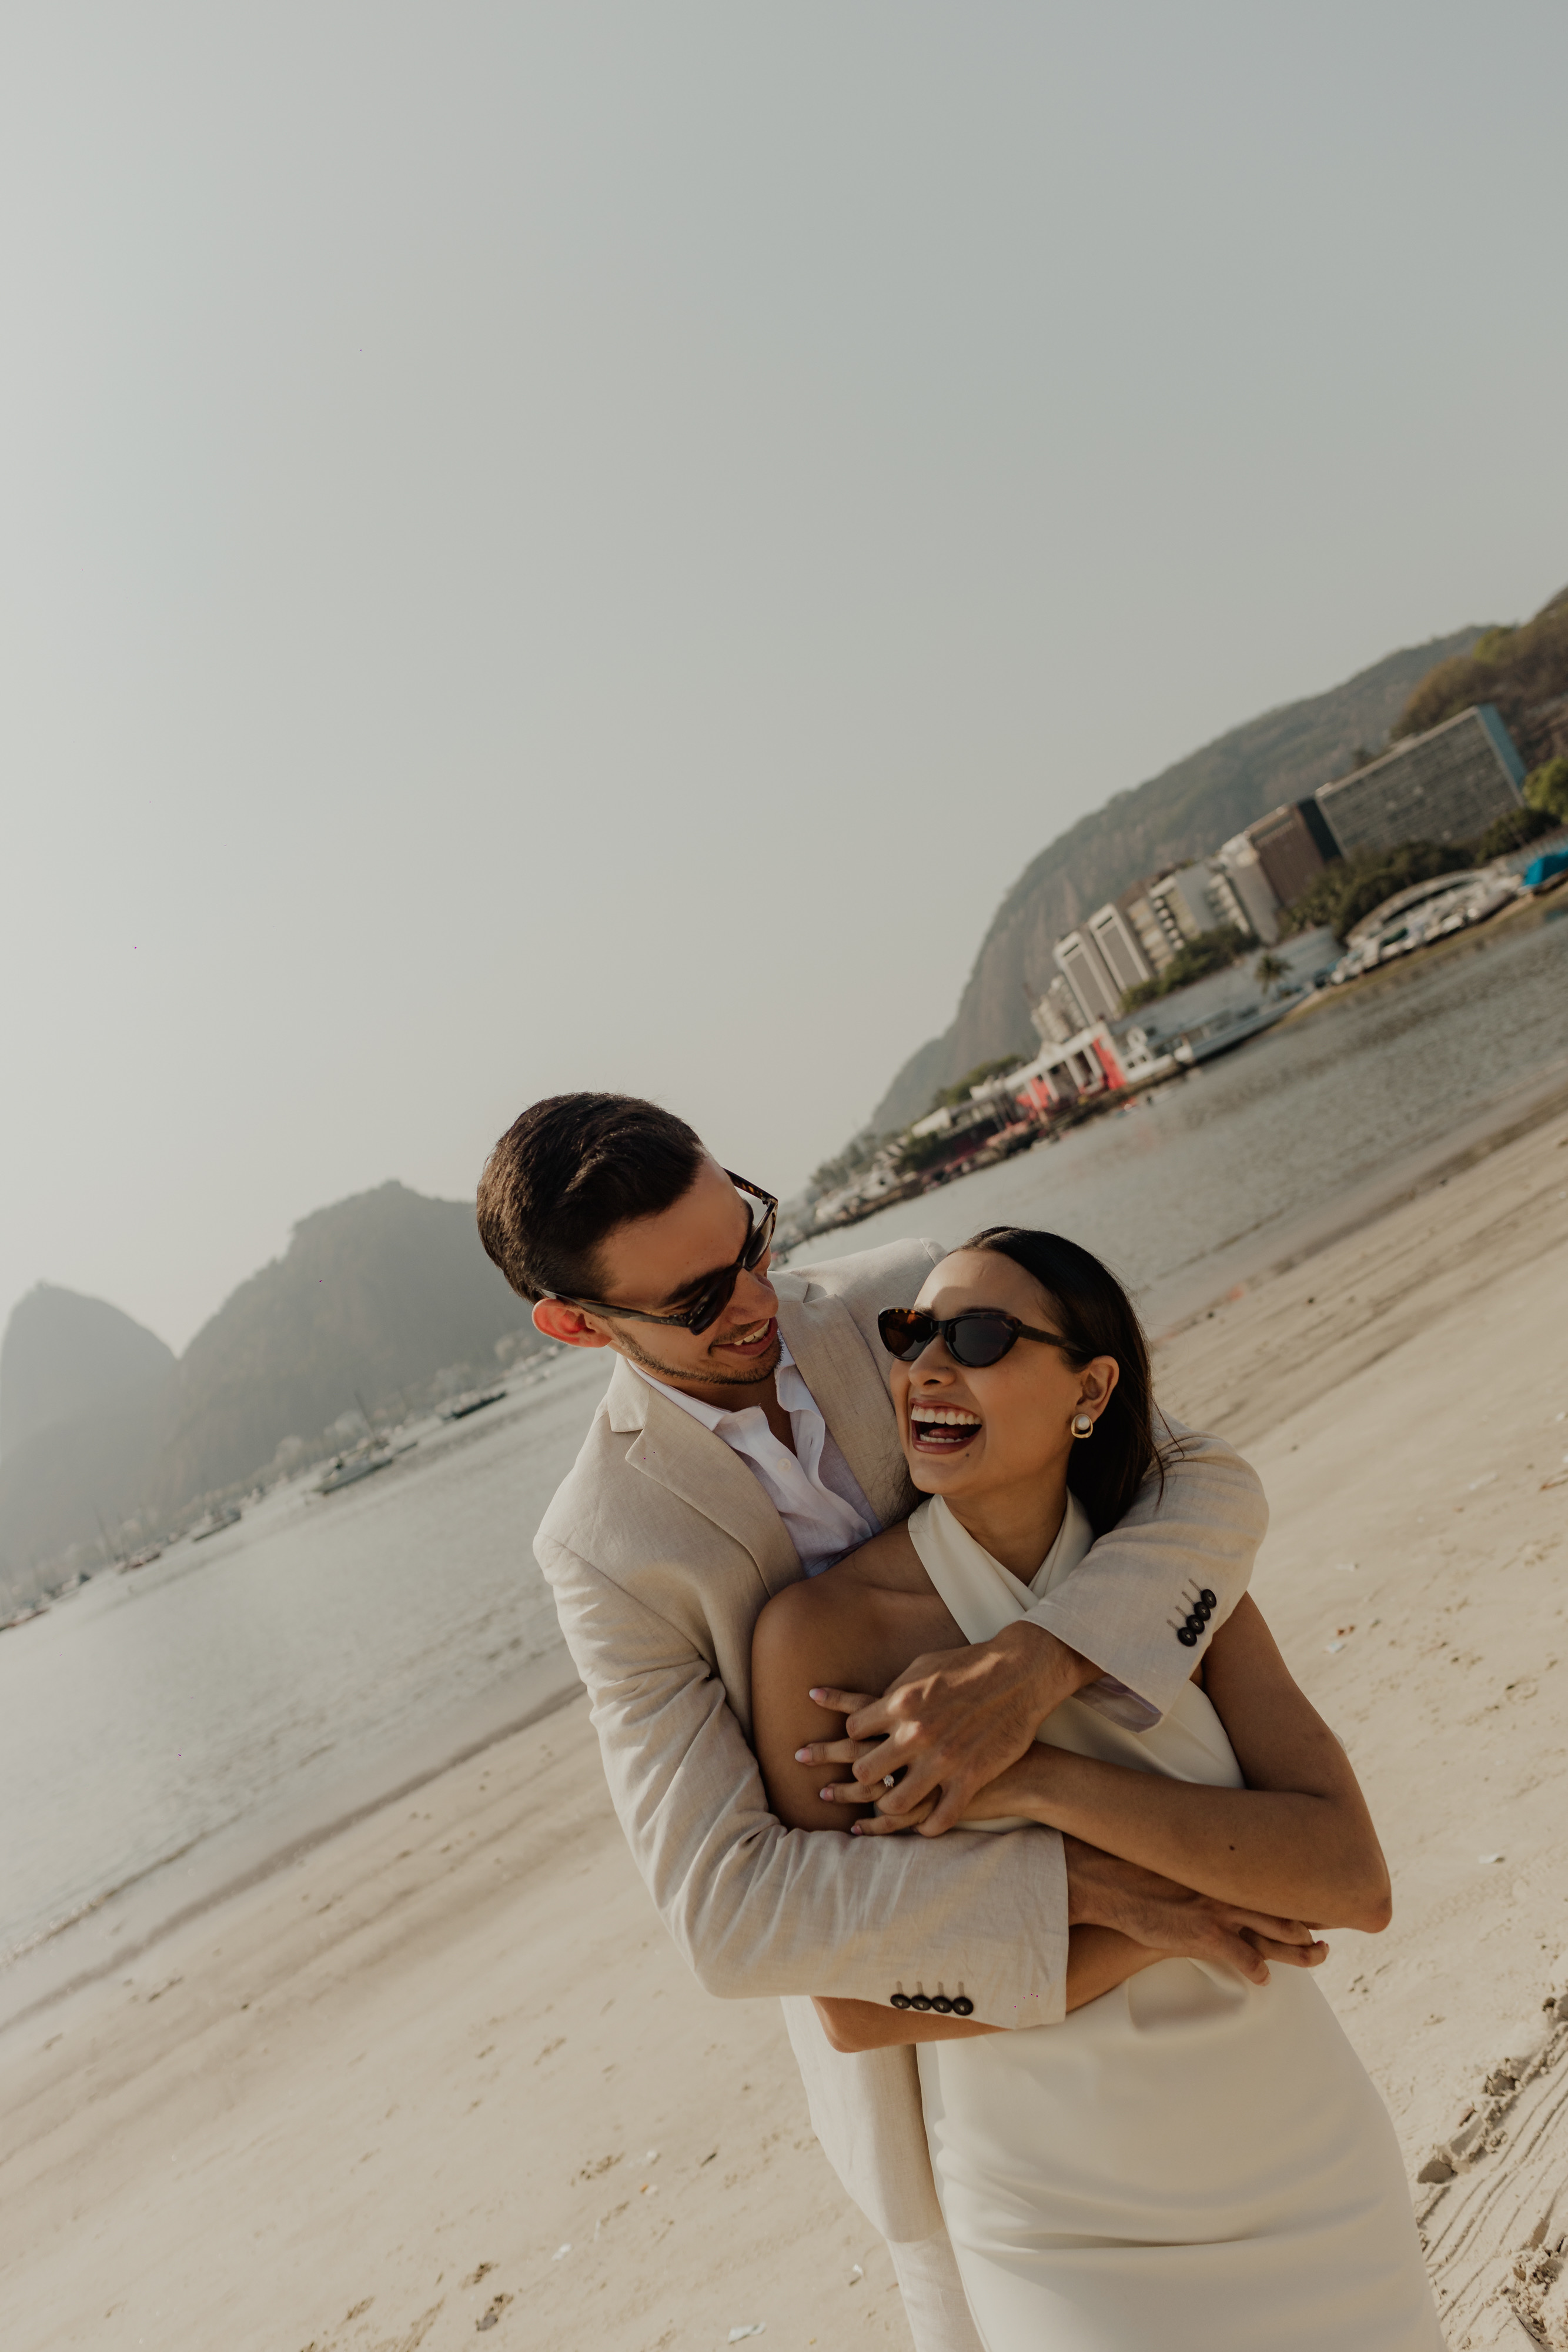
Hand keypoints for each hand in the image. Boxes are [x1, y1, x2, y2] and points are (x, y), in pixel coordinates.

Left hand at [801, 1622, 1091, 1834]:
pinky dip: (927, 1826)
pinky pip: (938, 1819)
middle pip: (864, 1769)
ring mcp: (943, 1760)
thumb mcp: (924, 1666)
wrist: (1021, 1675)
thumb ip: (896, 1692)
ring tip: (888, 1802)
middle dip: (860, 1773)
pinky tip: (923, 1824)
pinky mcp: (970, 1779)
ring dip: (887, 1805)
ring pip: (894, 1801)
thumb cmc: (969, 1665)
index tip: (862, 1738)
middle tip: (868, 1774)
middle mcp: (916, 1733)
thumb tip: (874, 1711)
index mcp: (901, 1702)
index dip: (854, 1735)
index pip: (854, 1729)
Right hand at [1064, 1837, 1327, 1986]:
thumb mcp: (1171, 1861)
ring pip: (1277, 1931)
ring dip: (1301, 1949)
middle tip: (1327, 1936)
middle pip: (1284, 1905)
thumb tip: (1203, 1870)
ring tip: (1318, 1955)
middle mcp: (1227, 1885)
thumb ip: (1194, 1868)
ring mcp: (1219, 1909)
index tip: (1314, 1898)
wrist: (1106, 1879)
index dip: (1295, 1891)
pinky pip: (1246, 1957)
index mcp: (1221, 1866)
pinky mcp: (1205, 1934)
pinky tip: (1263, 1977)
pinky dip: (1258, 1969)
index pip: (1271, 1876)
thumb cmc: (1132, 1869)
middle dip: (1310, 1923)